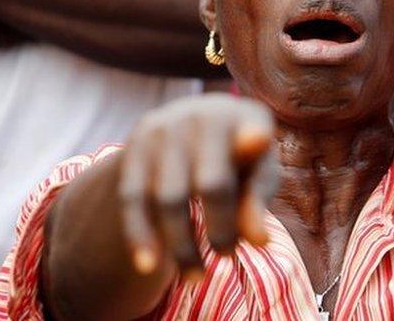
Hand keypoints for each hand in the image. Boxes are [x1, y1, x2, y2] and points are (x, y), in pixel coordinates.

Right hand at [119, 93, 274, 279]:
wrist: (190, 127)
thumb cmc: (238, 160)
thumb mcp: (257, 176)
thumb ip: (258, 203)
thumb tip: (259, 240)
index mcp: (244, 117)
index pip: (253, 136)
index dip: (253, 140)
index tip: (257, 141)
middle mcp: (200, 115)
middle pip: (211, 184)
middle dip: (221, 229)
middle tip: (228, 257)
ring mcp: (162, 130)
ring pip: (168, 198)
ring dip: (181, 245)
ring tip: (195, 277)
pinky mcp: (133, 148)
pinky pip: (133, 199)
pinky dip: (140, 235)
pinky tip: (148, 266)